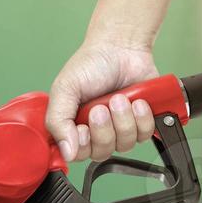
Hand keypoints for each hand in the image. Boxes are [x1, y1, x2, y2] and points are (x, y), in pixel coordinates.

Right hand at [46, 41, 158, 163]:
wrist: (122, 47)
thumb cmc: (92, 64)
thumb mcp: (64, 90)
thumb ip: (58, 122)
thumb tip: (67, 152)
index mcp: (74, 128)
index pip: (77, 155)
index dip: (83, 146)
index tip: (83, 127)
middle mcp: (96, 133)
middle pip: (101, 152)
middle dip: (104, 129)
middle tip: (102, 107)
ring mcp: (119, 130)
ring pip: (124, 145)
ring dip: (123, 120)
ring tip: (120, 99)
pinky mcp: (140, 124)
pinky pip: (143, 135)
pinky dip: (141, 118)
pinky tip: (137, 102)